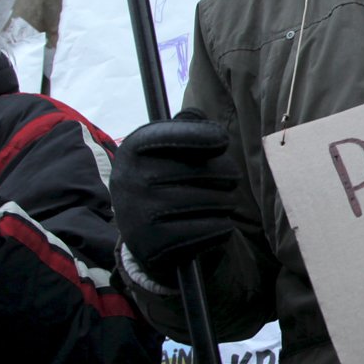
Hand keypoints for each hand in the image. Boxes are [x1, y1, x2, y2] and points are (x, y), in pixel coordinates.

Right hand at [110, 109, 239, 278]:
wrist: (140, 232)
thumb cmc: (162, 179)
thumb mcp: (164, 148)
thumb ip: (186, 126)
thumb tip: (203, 120)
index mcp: (133, 149)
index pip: (176, 135)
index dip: (205, 136)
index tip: (223, 142)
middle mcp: (132, 179)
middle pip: (202, 171)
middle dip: (227, 174)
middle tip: (231, 179)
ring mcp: (141, 214)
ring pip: (210, 202)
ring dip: (227, 203)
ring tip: (224, 202)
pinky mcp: (155, 244)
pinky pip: (209, 231)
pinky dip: (222, 227)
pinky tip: (219, 223)